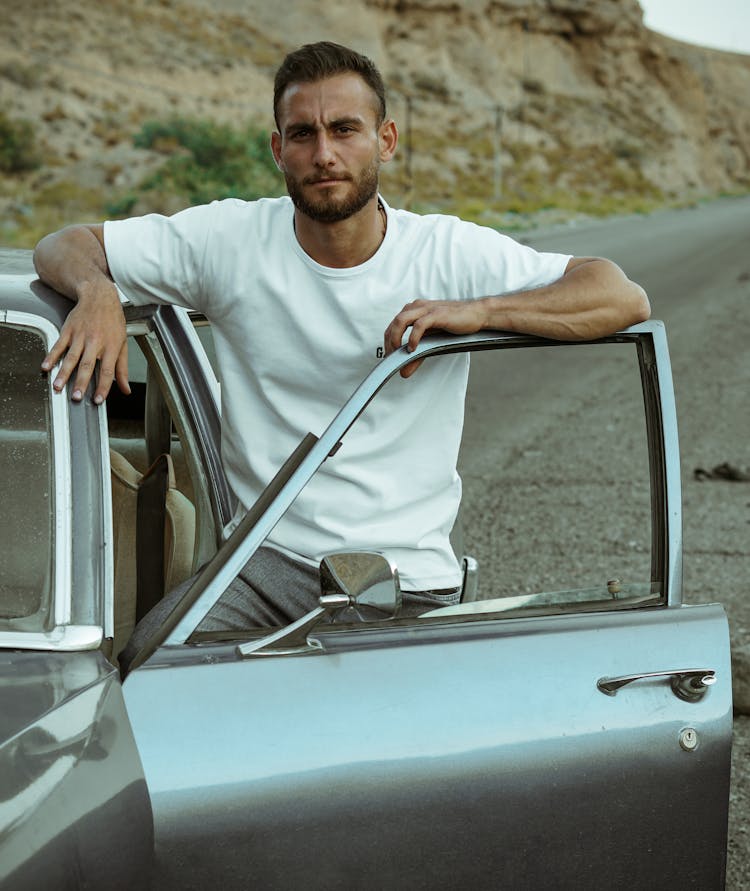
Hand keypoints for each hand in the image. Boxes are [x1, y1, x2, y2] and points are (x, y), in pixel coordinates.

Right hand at [42, 281, 129, 403]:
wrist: (99, 296)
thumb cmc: (112, 321)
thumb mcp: (123, 343)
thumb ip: (122, 368)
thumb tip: (125, 389)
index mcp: (111, 346)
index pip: (107, 371)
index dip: (103, 387)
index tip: (98, 400)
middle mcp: (96, 342)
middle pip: (87, 365)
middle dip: (81, 382)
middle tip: (76, 397)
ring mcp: (80, 335)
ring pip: (71, 357)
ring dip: (63, 373)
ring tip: (58, 386)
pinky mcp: (68, 330)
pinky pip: (59, 345)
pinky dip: (51, 356)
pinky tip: (46, 366)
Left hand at [383, 298, 488, 377]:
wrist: (477, 314)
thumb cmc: (455, 324)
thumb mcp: (433, 341)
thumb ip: (418, 355)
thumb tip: (405, 372)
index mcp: (414, 310)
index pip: (393, 325)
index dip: (387, 341)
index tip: (389, 356)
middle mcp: (417, 307)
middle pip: (393, 324)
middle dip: (389, 343)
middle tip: (391, 358)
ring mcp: (426, 309)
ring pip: (401, 321)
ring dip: (395, 338)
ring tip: (397, 352)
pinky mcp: (437, 314)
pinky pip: (419, 325)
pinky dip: (412, 337)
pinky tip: (412, 348)